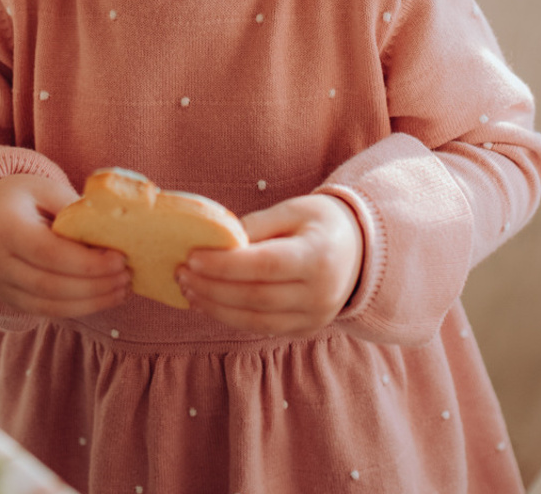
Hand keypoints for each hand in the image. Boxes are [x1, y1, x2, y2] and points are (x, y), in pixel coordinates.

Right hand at [0, 174, 129, 316]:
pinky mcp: (10, 300)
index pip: (49, 253)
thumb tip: (113, 231)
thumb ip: (74, 210)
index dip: (87, 262)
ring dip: (92, 302)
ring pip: (51, 305)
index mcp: (6, 227)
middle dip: (95, 285)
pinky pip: (48, 311)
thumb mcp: (47, 189)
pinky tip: (103, 297)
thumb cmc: (24, 196)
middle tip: (127, 276)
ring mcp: (1, 285)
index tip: (120, 259)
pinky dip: (79, 307)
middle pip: (51, 285)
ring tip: (122, 289)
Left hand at [176, 194, 363, 334]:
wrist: (360, 251)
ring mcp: (315, 317)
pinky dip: (231, 317)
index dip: (224, 264)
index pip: (264, 265)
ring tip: (188, 290)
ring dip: (216, 307)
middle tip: (180, 273)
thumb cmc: (321, 222)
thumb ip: (256, 225)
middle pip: (256, 297)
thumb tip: (217, 242)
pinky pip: (262, 327)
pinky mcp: (305, 330)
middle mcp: (320, 294)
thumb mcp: (293, 210)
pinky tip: (208, 303)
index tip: (191, 257)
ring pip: (256, 320)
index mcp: (318, 257)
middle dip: (212, 287)